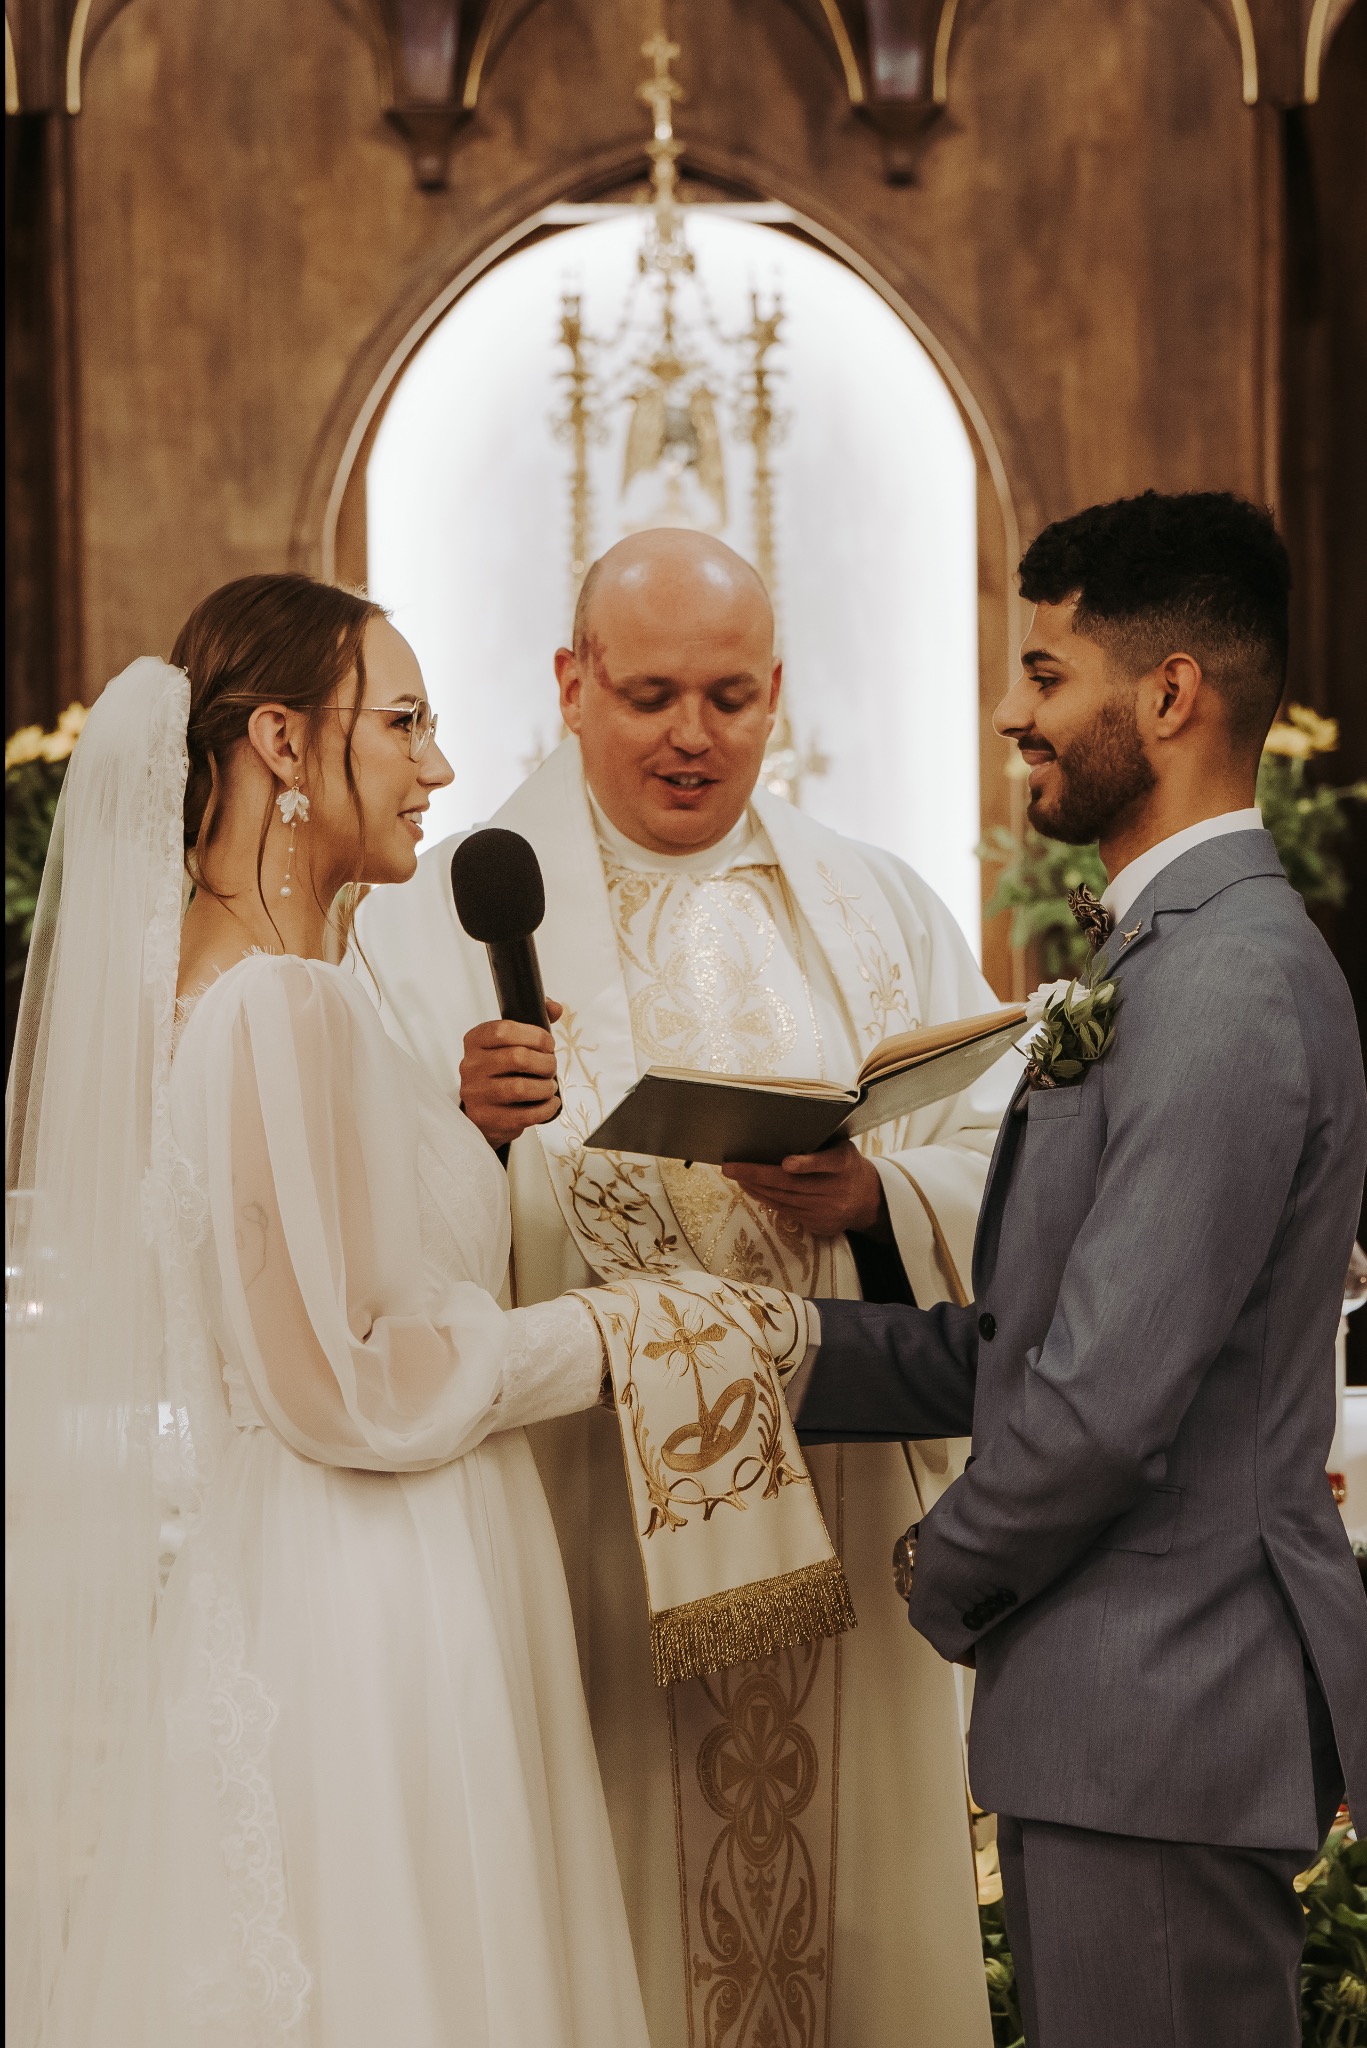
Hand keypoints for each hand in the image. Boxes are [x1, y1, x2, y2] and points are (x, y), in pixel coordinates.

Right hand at [459, 999, 562, 1149]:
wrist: (484, 1112)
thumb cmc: (501, 1073)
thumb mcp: (512, 1043)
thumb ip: (534, 1022)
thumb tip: (554, 1008)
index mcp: (475, 1041)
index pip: (503, 1030)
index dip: (534, 1035)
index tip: (547, 1044)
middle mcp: (471, 1066)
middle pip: (517, 1058)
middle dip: (545, 1062)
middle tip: (550, 1067)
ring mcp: (477, 1094)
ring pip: (520, 1088)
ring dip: (545, 1087)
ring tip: (549, 1086)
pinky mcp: (487, 1119)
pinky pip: (525, 1114)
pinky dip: (546, 1108)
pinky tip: (550, 1103)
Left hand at [722, 1141, 887, 1239]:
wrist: (868, 1200)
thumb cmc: (846, 1164)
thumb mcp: (842, 1148)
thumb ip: (819, 1145)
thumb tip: (777, 1133)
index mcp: (846, 1164)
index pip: (829, 1162)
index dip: (808, 1164)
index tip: (786, 1163)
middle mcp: (837, 1190)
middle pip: (793, 1184)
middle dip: (758, 1175)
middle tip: (730, 1167)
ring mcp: (827, 1211)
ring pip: (784, 1199)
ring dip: (755, 1187)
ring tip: (735, 1175)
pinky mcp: (818, 1225)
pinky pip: (785, 1211)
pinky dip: (765, 1198)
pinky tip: (751, 1188)